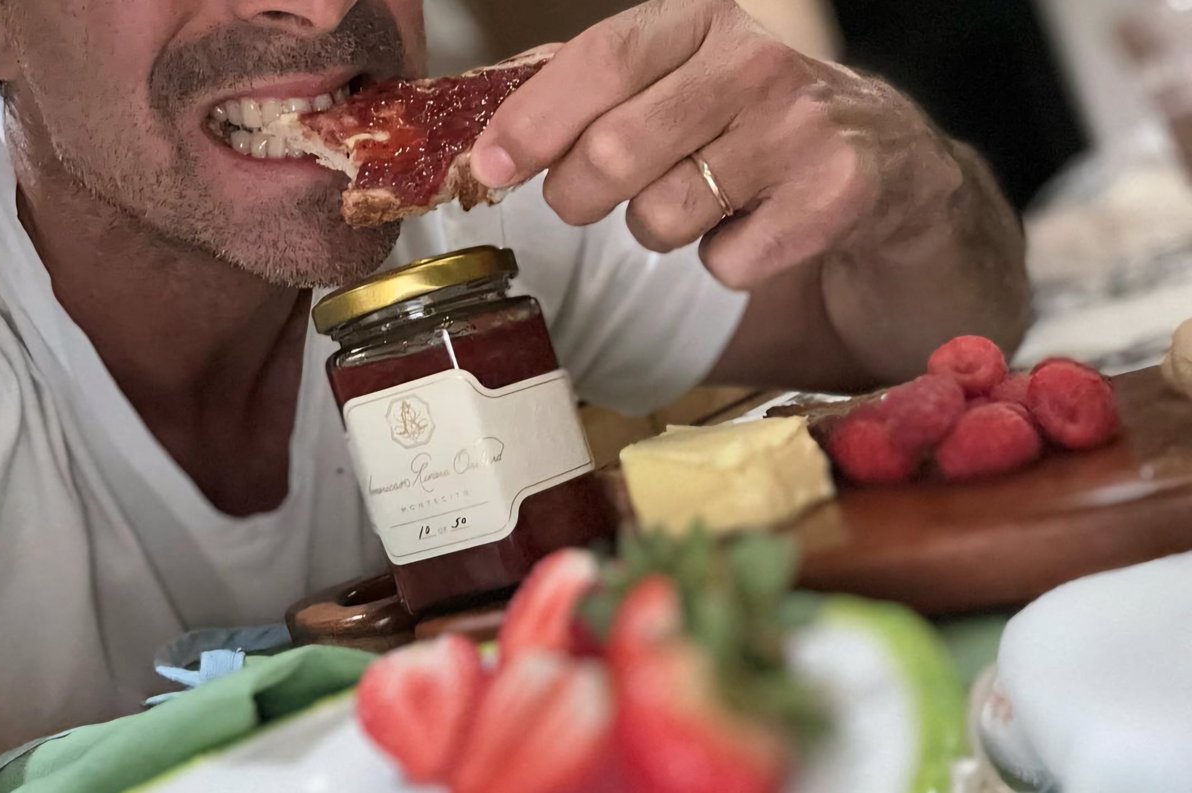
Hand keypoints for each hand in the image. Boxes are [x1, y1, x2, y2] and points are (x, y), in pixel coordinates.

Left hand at [470, 0, 964, 290]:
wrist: (895, 170)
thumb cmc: (763, 126)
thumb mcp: (683, 81)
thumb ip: (593, 84)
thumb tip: (484, 104)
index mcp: (704, 22)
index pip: (602, 60)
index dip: (533, 120)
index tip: (489, 167)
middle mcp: (758, 61)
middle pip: (617, 150)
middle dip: (583, 195)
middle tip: (593, 201)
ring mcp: (804, 126)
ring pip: (664, 217)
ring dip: (663, 231)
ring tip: (706, 204)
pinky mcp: (841, 194)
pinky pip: (727, 264)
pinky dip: (728, 265)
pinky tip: (760, 229)